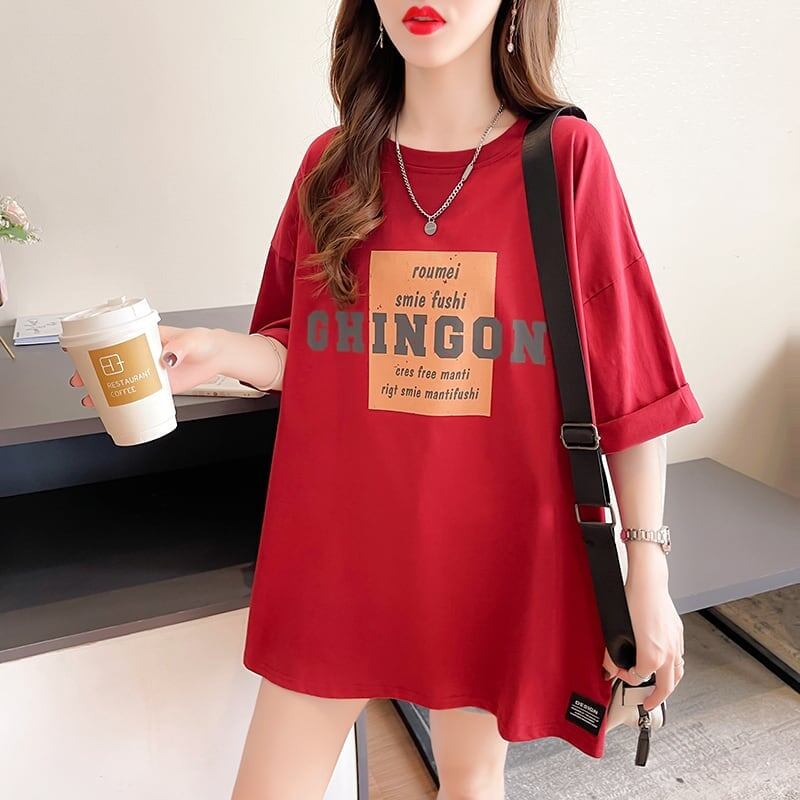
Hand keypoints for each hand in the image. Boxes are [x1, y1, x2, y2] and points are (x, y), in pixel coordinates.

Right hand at [65, 325, 224, 406]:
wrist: (217, 357)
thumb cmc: (204, 342)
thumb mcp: (193, 340)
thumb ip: (181, 346)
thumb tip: (168, 357)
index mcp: (145, 337)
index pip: (113, 339)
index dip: (93, 346)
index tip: (78, 353)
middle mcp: (142, 354)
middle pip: (110, 362)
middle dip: (90, 371)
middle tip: (79, 381)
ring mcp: (148, 371)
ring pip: (119, 379)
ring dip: (102, 389)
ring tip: (89, 399)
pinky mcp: (157, 386)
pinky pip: (135, 394)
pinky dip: (122, 401)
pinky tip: (112, 408)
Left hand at [601, 568, 684, 711]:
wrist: (648, 583)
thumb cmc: (633, 601)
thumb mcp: (615, 629)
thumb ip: (611, 653)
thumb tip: (608, 666)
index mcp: (652, 656)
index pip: (639, 679)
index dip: (625, 678)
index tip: (617, 671)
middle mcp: (668, 654)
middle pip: (666, 687)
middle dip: (655, 699)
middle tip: (647, 704)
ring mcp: (676, 644)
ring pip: (677, 674)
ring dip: (669, 685)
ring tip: (661, 689)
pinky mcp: (678, 634)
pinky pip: (679, 659)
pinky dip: (674, 668)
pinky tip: (666, 664)